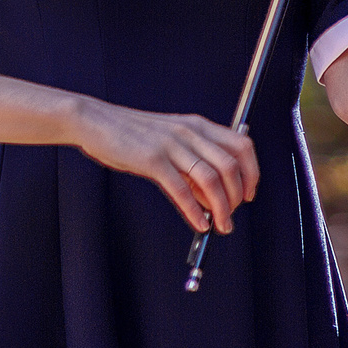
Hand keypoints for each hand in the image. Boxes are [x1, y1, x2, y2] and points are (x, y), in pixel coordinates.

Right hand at [71, 100, 259, 233]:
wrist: (96, 121)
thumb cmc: (132, 133)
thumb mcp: (171, 140)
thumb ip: (192, 162)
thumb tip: (211, 195)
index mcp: (198, 125)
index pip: (241, 146)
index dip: (251, 172)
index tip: (249, 194)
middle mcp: (190, 132)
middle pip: (231, 166)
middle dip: (238, 196)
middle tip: (231, 216)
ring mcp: (172, 145)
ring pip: (210, 179)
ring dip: (222, 208)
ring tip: (221, 225)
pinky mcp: (152, 159)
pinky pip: (181, 189)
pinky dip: (194, 210)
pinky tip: (199, 223)